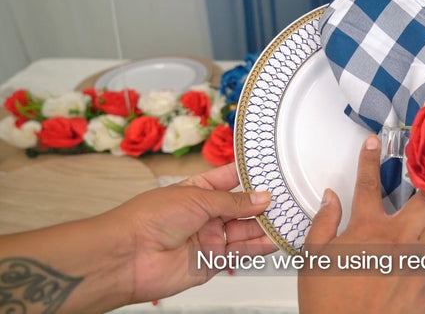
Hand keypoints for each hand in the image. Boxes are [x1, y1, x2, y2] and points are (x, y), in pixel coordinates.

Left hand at [106, 162, 276, 302]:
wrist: (128, 256)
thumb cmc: (148, 219)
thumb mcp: (198, 198)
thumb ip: (234, 202)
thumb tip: (262, 198)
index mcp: (197, 190)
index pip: (230, 179)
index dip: (251, 176)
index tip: (273, 171)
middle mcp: (204, 214)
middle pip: (242, 207)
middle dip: (263, 202)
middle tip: (288, 196)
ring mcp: (209, 238)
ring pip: (245, 230)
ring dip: (265, 225)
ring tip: (288, 217)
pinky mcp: (212, 261)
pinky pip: (241, 252)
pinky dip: (260, 246)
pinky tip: (275, 238)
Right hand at [297, 135, 424, 313]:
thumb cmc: (329, 304)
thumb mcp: (313, 258)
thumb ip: (323, 223)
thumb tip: (329, 198)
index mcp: (366, 230)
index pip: (367, 184)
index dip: (369, 159)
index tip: (374, 143)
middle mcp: (395, 239)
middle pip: (420, 197)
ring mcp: (414, 260)